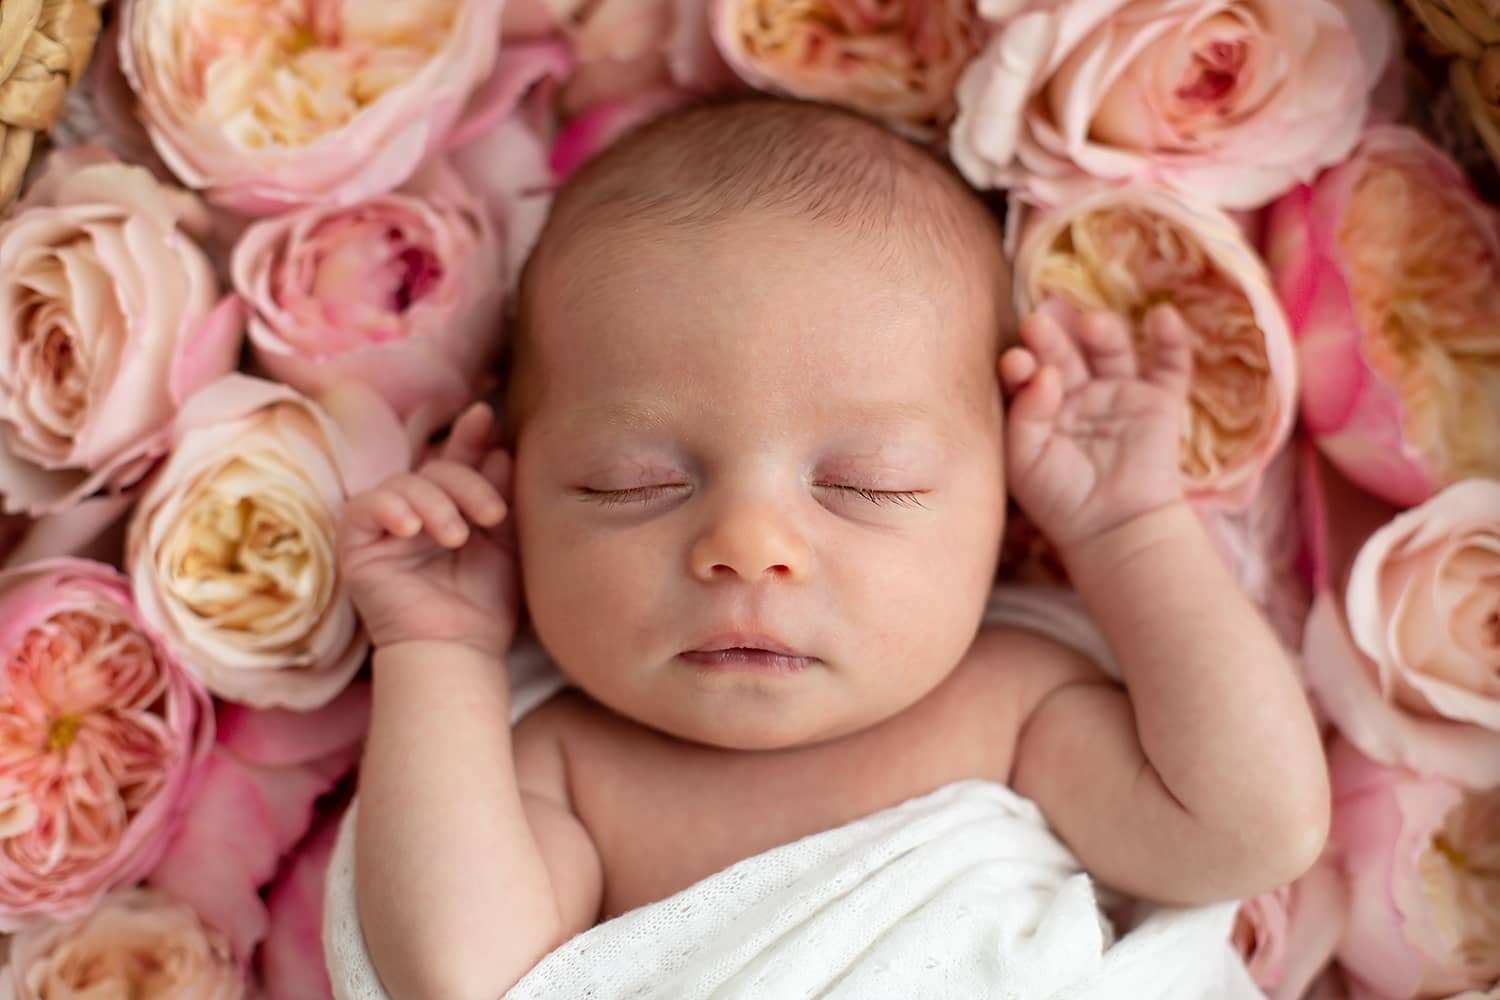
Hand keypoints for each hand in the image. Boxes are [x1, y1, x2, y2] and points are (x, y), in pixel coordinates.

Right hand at [338, 403, 518, 654]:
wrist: (460, 651)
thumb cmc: (485, 604)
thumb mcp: (505, 544)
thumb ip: (500, 497)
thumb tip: (499, 449)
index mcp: (449, 509)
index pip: (454, 462)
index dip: (468, 436)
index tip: (486, 415)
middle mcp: (415, 513)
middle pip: (434, 468)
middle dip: (467, 482)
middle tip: (492, 516)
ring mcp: (384, 528)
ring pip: (404, 483)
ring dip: (436, 503)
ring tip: (457, 537)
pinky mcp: (356, 546)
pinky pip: (363, 507)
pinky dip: (390, 509)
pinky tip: (413, 529)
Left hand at [999, 300, 1191, 554]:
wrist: (1115, 530)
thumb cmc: (1059, 499)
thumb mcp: (1025, 461)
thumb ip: (1026, 415)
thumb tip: (1044, 373)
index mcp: (1039, 403)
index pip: (1027, 372)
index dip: (1021, 363)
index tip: (1015, 361)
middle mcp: (1077, 391)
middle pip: (1065, 352)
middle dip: (1052, 337)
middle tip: (1039, 322)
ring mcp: (1119, 392)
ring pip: (1111, 350)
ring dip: (1102, 331)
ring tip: (1091, 324)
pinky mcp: (1159, 400)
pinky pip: (1169, 364)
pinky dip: (1170, 340)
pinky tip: (1162, 316)